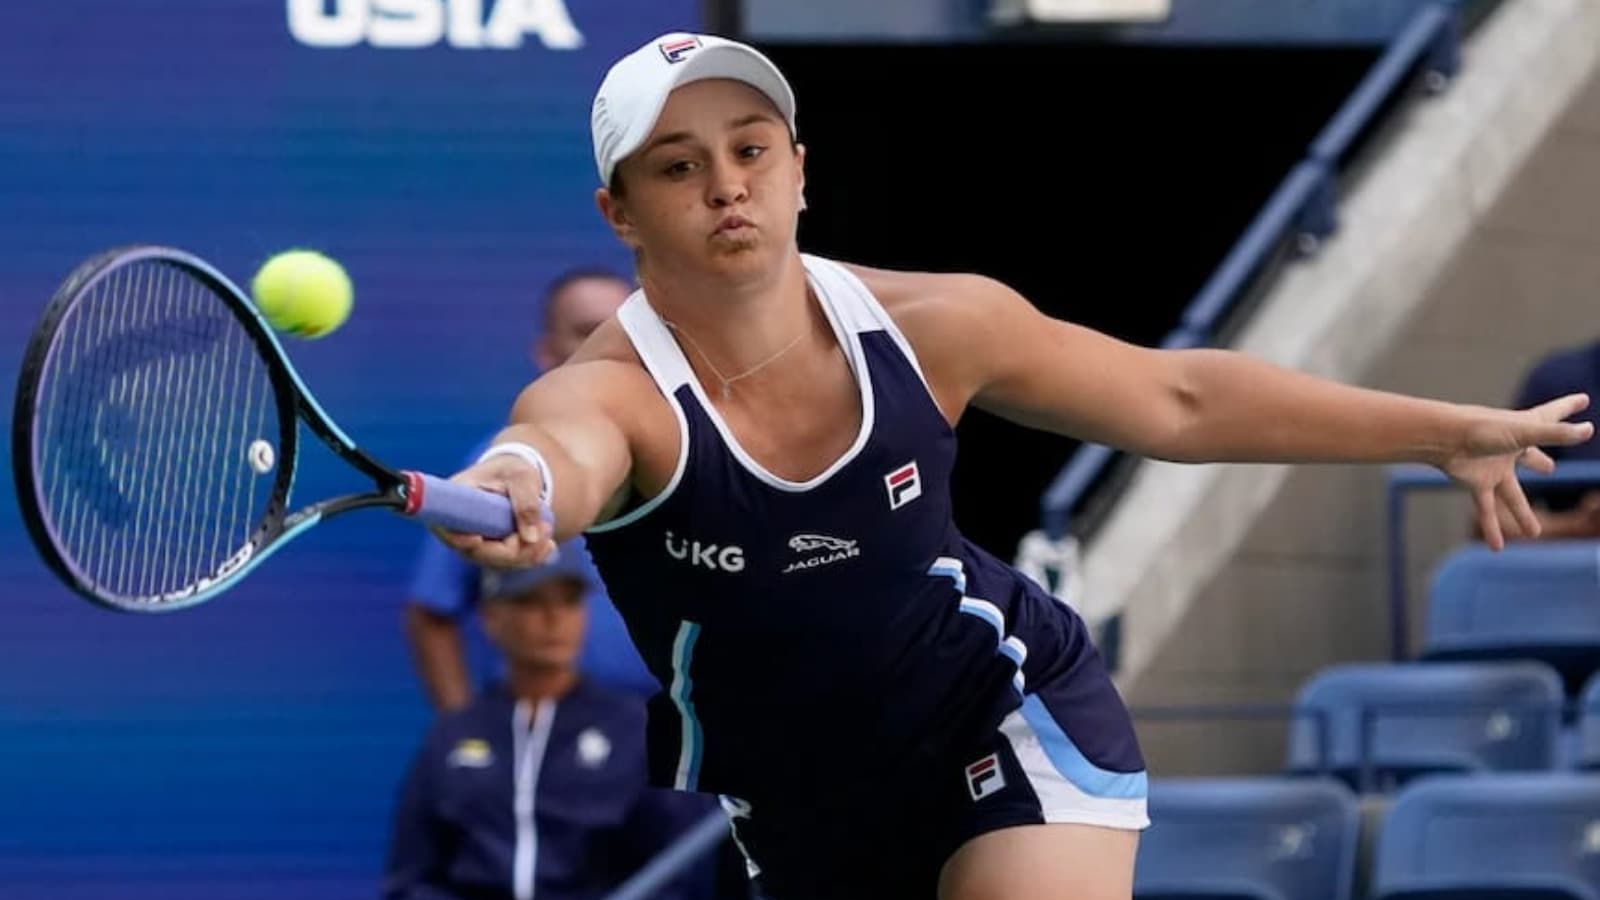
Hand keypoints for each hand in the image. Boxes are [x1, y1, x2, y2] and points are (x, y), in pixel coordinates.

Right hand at [429, 453, 556, 568]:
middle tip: (546, 527)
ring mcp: (472, 543)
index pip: (449, 527)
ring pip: (498, 562)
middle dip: (515, 548)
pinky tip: (548, 545)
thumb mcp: (522, 477)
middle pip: (479, 553)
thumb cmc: (513, 471)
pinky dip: (530, 556)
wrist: (515, 478)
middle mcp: (457, 528)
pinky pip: (508, 563)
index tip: (476, 538)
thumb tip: (530, 538)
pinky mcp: (488, 553)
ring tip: (548, 528)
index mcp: (455, 501)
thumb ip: (526, 502)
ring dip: (528, 552)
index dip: (460, 538)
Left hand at [1438, 393, 1594, 549]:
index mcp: (1525, 429)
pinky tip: (1497, 548)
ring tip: (1533, 533)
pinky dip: (1491, 528)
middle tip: (1549, 468)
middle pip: (1529, 456)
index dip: (1568, 407)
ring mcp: (1494, 469)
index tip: (1582, 400)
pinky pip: (1487, 510)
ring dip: (1522, 514)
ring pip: (1512, 495)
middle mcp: (1510, 450)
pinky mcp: (1477, 483)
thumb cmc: (1483, 427)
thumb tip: (1587, 430)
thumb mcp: (1525, 430)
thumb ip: (1556, 434)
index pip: (1553, 416)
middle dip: (1538, 461)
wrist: (1443, 438)